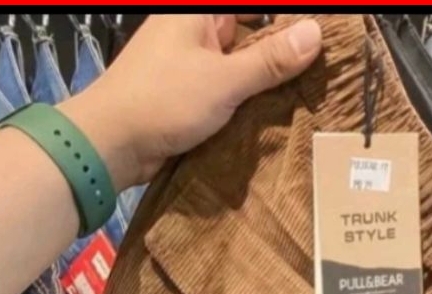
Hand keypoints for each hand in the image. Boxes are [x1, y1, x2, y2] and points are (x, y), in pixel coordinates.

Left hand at [58, 15, 321, 190]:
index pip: (254, 10)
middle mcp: (194, 31)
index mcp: (198, 13)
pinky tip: (273, 114)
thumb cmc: (163, 101)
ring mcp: (189, 64)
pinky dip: (245, 101)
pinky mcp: (186, 95)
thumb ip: (270, 61)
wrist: (111, 143)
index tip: (317, 38)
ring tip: (306, 93)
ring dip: (265, 81)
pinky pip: (225, 90)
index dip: (286, 21)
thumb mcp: (224, 80)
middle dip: (281, 53)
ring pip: (239, 65)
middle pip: (249, 33)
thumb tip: (315, 33)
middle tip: (321, 71)